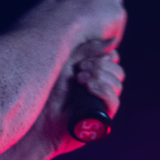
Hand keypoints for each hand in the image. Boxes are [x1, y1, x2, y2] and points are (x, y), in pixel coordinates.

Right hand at [21, 0, 126, 48]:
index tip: (101, 13)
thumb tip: (69, 14)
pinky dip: (107, 40)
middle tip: (101, 31)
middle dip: (109, 12)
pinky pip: (116, 31)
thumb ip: (72, 3)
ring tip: (94, 41)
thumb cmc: (51, 16)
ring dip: (108, 27)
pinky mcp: (118, 12)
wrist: (58, 21)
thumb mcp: (59, 2)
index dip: (103, 0)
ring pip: (115, 16)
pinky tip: (95, 45)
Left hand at [30, 39, 126, 156]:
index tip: (86, 59)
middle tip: (80, 68)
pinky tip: (90, 87)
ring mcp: (102, 105)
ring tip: (79, 79)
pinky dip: (104, 91)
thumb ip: (89, 49)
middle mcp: (102, 89)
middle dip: (100, 66)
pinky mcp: (102, 119)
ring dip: (101, 76)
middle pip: (118, 72)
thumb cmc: (51, 90)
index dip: (105, 55)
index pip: (113, 60)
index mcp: (95, 74)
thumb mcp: (69, 62)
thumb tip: (115, 40)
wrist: (41, 118)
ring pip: (117, 86)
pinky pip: (114, 103)